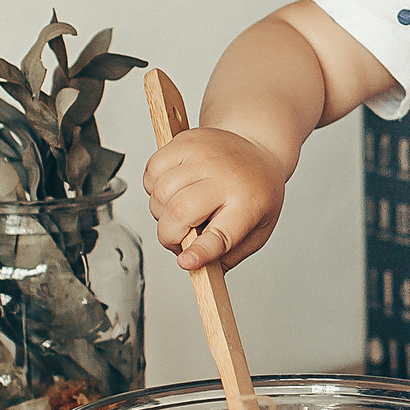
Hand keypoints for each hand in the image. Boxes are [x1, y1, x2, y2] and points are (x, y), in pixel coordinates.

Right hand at [143, 127, 285, 270]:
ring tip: (180, 211)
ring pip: (160, 193)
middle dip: (170, 237)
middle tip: (180, 240)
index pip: (222, 232)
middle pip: (179, 212)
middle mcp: (225, 174)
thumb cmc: (256, 191)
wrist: (257, 144)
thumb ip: (228, 254)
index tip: (185, 261)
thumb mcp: (258, 228)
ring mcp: (204, 154)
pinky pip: (152, 171)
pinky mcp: (185, 141)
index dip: (200, 250)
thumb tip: (196, 269)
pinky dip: (154, 187)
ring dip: (161, 212)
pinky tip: (173, 189)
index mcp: (249, 201)